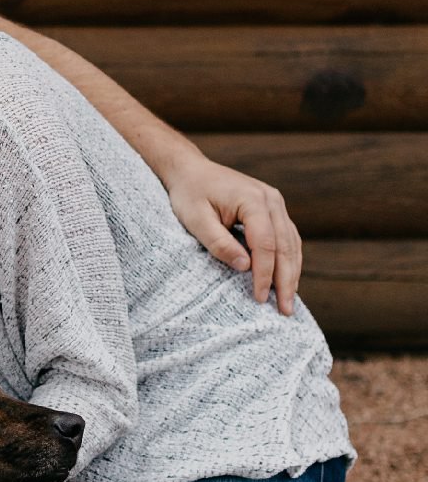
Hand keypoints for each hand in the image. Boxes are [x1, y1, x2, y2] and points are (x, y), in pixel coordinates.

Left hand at [163, 149, 301, 314]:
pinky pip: (287, 237)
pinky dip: (288, 260)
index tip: (260, 298)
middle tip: (286, 311)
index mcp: (253, 199)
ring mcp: (275, 202)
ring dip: (291, 273)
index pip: (265, 244)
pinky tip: (285, 279)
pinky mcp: (273, 208)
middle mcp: (271, 199)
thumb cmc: (189, 193)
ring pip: (292, 243)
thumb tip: (245, 267)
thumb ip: (219, 243)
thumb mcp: (196, 220)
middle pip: (286, 246)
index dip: (264, 274)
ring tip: (289, 302)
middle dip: (286, 280)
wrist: (190, 170)